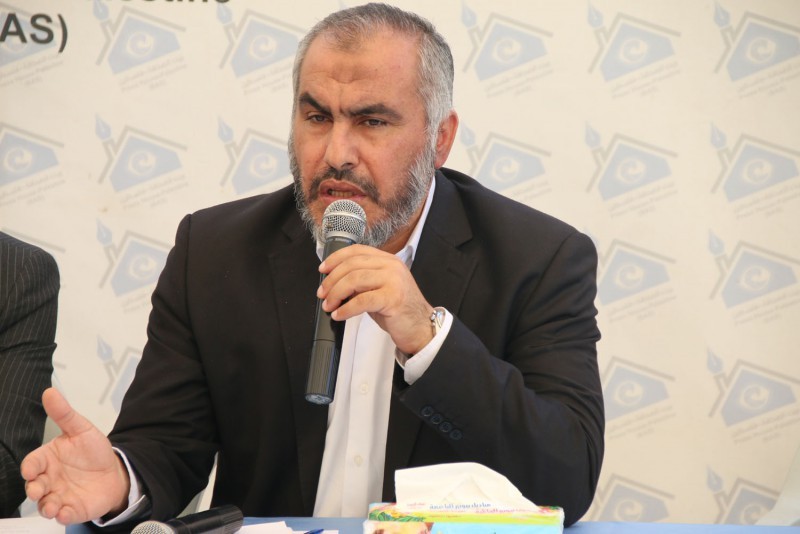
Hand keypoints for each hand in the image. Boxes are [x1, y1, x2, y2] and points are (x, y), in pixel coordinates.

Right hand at [20, 388, 130, 524]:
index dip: (29, 468)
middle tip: (38, 490)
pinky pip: (64, 516)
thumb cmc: (93, 451)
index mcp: (48, 459)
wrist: (114, 471)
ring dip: (46, 507)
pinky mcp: (73, 509)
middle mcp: (49, 480)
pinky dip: (63, 516)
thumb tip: (50, 392)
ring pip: (45, 505)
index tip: (31, 470)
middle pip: (34, 487)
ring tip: (53, 506)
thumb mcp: (81, 429)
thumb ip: (64, 414)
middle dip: (34, 490)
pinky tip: (67, 513)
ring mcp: (59, 496)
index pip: (31, 464)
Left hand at [318, 244, 433, 353]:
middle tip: (323, 294)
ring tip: (329, 305)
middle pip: (352, 265)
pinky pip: (361, 300)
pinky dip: (346, 308)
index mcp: (388, 260)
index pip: (357, 250)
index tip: (323, 269)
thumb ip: (361, 281)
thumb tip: (334, 283)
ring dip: (336, 294)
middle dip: (332, 280)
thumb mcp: (378, 289)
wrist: (421, 327)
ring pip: (354, 280)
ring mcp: (393, 280)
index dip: (336, 258)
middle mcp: (391, 266)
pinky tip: (340, 315)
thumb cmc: (398, 310)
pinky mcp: (392, 298)